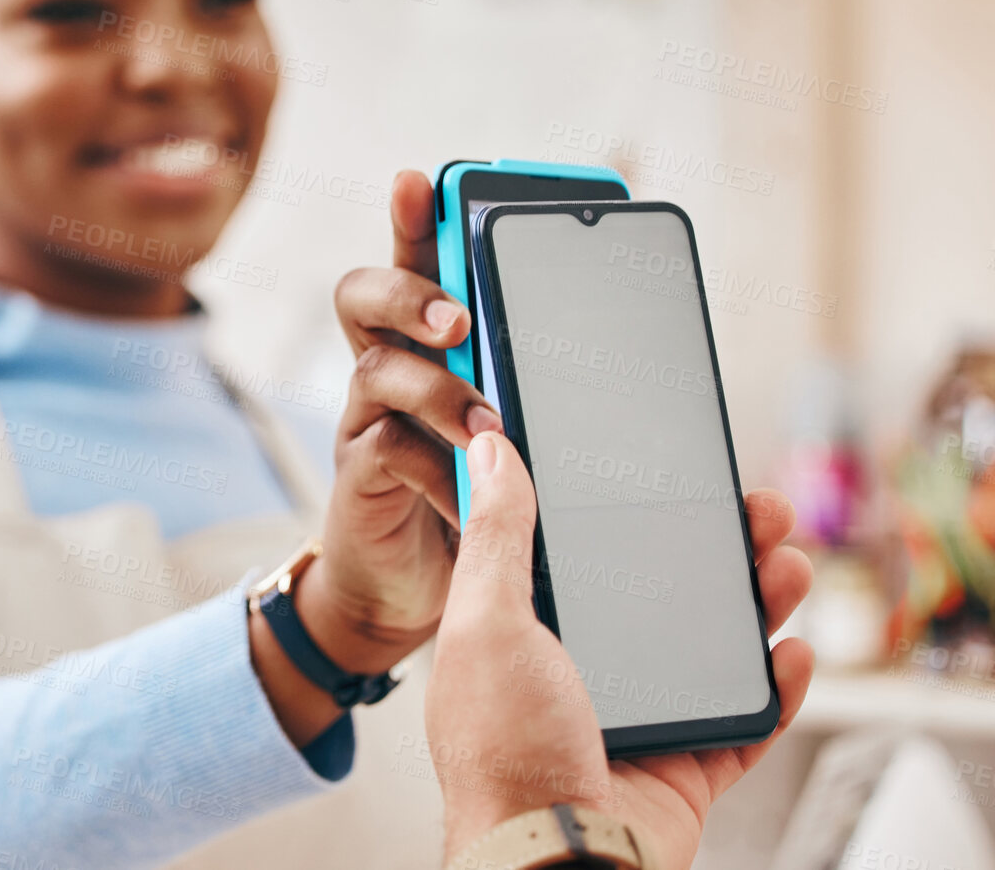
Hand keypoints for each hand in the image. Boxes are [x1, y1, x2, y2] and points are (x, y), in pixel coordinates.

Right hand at [315, 169, 501, 656]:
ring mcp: (367, 415)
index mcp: (431, 338)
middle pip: (364, 294)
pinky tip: (466, 489)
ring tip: (490, 423)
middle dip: (408, 291)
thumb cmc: (479, 490)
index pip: (416, 258)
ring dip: (437, 389)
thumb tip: (625, 339)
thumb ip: (542, 380)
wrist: (419, 583)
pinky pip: (384, 446)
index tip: (417, 179)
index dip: (410, 216)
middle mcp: (388, 362)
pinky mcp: (359, 472)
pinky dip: (432, 464)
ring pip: (376, 367)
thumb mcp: (520, 425)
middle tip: (457, 317)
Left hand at [427, 432, 814, 869]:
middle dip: (715, 550)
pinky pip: (743, 726)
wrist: (553, 861)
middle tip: (757, 512)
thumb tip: (489, 449)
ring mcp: (638, 722)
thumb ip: (495, 535)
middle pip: (662, 596)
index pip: (585, 554)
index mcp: (528, 632)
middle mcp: (583, 673)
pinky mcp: (684, 772)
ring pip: (711, 653)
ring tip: (787, 565)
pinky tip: (792, 651)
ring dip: (756, 605)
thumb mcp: (486, 621)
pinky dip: (774, 691)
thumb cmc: (503, 750)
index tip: (671, 471)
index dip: (629, 510)